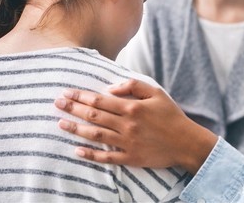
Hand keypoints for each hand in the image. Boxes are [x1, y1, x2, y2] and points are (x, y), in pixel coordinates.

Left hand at [54, 79, 217, 173]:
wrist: (186, 142)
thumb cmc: (171, 115)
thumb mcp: (156, 92)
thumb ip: (133, 85)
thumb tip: (110, 88)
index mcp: (132, 107)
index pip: (99, 100)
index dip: (80, 96)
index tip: (66, 92)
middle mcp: (127, 125)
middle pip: (94, 116)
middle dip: (73, 109)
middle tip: (56, 104)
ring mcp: (127, 143)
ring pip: (96, 135)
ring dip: (76, 129)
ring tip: (60, 124)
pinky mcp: (130, 158)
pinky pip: (107, 157)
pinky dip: (91, 155)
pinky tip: (77, 151)